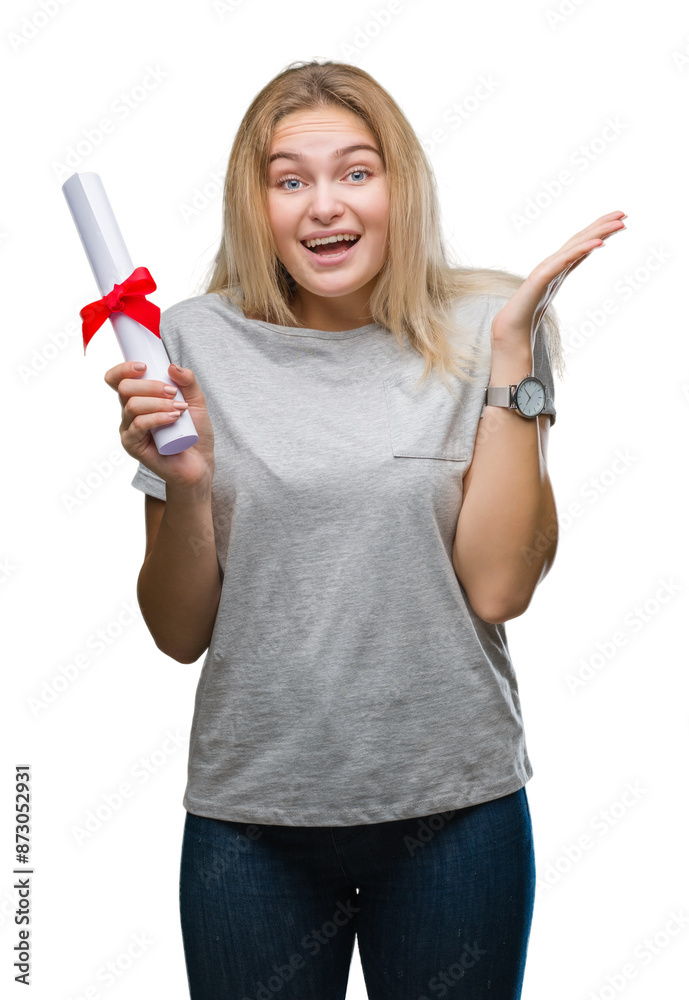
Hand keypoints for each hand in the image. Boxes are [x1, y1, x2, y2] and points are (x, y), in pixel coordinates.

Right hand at [104, 361, 215, 492]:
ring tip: (180, 409)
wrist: (199, 462)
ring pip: (132, 405)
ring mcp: (129, 429)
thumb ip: (188, 382)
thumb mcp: (196, 401)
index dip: (123, 369)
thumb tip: (172, 366)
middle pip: (124, 388)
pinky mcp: (132, 445)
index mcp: (139, 399)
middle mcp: (129, 413)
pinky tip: (173, 418)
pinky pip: (139, 425)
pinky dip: (157, 417)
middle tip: (173, 392)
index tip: (144, 366)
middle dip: (151, 386)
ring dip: (158, 403)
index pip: (117, 379)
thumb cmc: (194, 432)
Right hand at [492, 210, 626, 346]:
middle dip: (602, 225)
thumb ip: (558, 288)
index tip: (619, 222)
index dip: (600, 232)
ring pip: (576, 245)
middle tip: (623, 214)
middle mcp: (553, 265)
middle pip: (580, 240)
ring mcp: (546, 269)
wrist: (508, 330)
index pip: (582, 246)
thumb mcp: (550, 301)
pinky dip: (582, 249)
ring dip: (598, 232)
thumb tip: (567, 298)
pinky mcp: (541, 278)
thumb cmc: (526, 319)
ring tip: (619, 224)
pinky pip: (566, 260)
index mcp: (557, 270)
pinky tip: (600, 243)